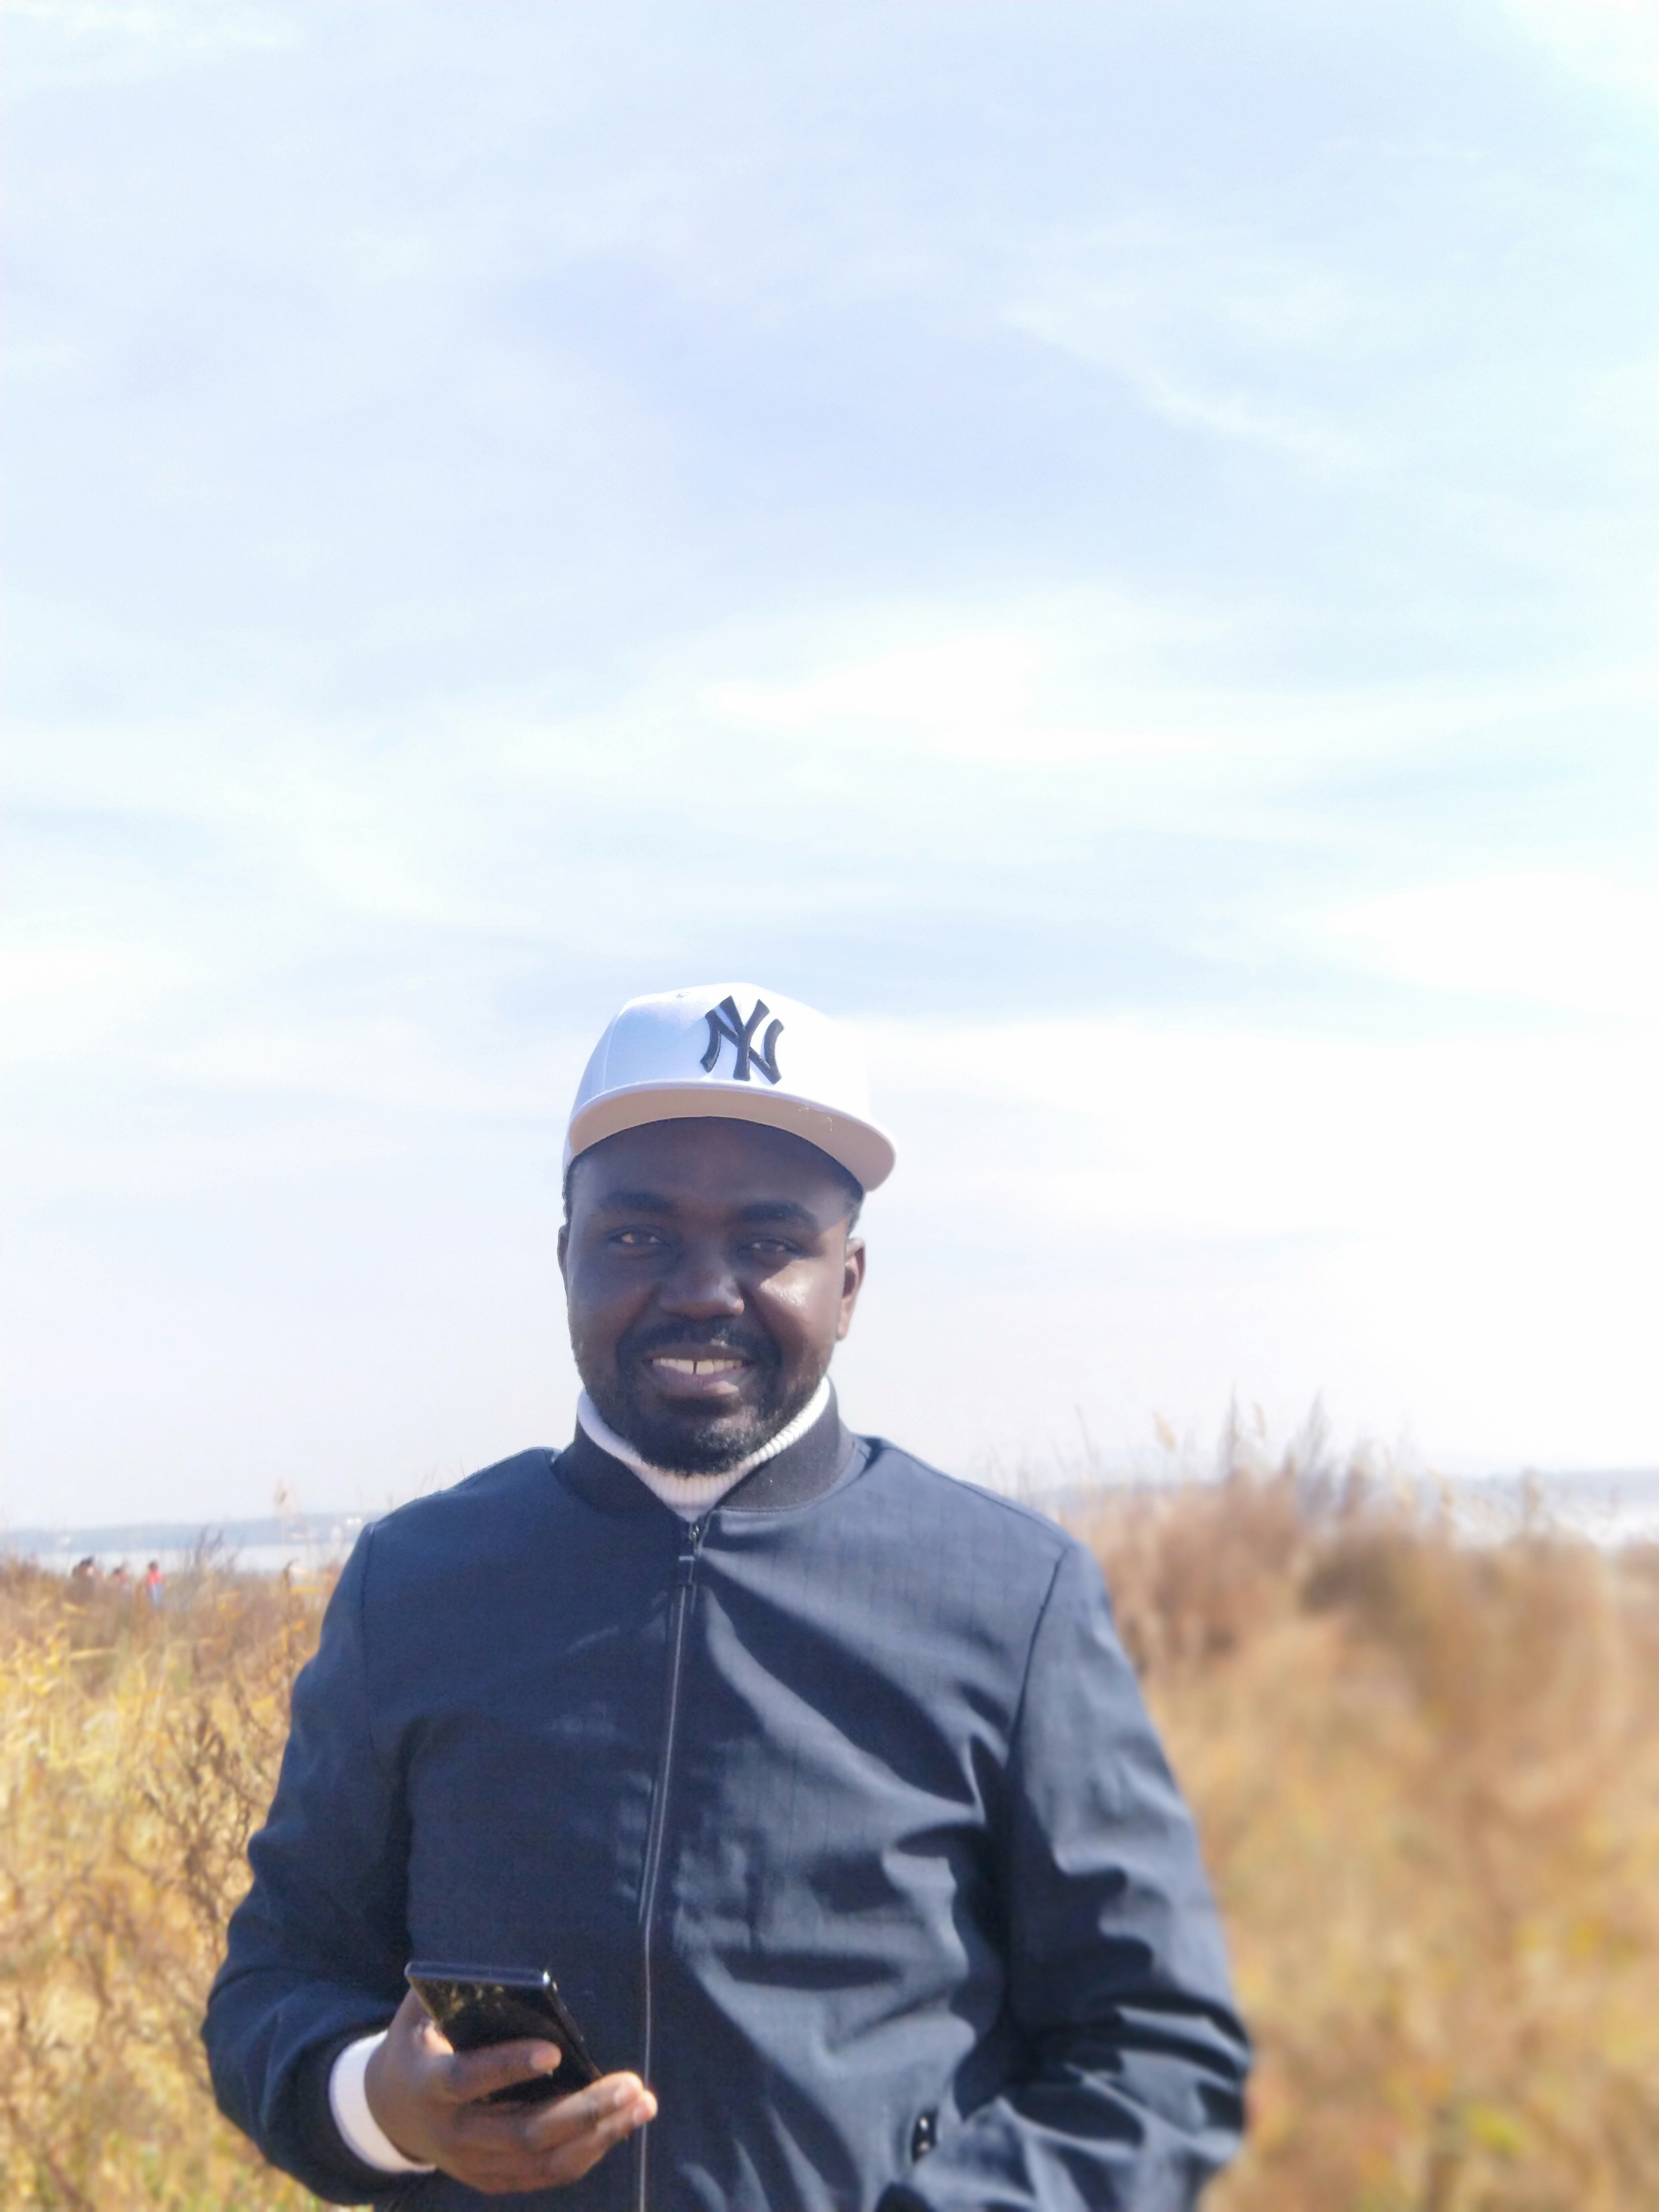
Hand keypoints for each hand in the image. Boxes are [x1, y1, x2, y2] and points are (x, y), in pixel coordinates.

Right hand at [364, 1989, 656, 2194]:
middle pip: (524, 2132)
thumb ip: (458, 1991)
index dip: (509, 2067)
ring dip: (599, 2134)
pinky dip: (588, 2152)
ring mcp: (472, 2165)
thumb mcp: (423, 2009)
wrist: (391, 2108)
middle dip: (583, 2110)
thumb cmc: (421, 2040)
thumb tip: (516, 1974)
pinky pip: (546, 2174)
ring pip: (544, 2161)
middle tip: (630, 2082)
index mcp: (429, 2083)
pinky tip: (621, 2125)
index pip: (469, 2079)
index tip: (555, 2051)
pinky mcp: (491, 2179)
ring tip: (642, 2103)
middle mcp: (451, 2134)